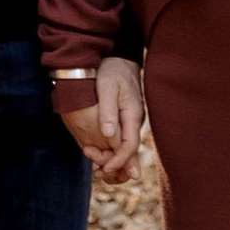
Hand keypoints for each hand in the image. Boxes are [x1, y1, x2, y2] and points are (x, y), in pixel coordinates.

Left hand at [56, 58, 142, 183]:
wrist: (118, 58)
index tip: (104, 168)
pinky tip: (99, 157)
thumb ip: (108, 111)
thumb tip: (108, 135)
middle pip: (130, 154)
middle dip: (115, 167)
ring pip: (126, 151)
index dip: (118, 161)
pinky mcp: (123, 122)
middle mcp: (133, 123)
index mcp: (132, 116)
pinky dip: (112, 154)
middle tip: (97, 172)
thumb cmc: (113, 70)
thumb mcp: (108, 87)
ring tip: (96, 170)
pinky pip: (121, 144)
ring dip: (113, 163)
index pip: (130, 146)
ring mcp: (129, 123)